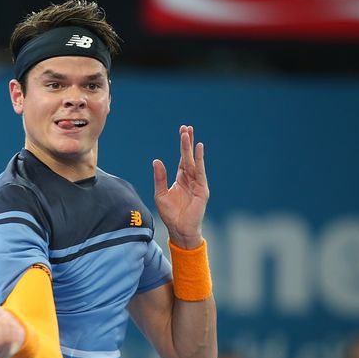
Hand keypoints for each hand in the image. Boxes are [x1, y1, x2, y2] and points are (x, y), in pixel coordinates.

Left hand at [153, 125, 208, 249]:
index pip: (182, 159)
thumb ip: (160, 178)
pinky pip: (200, 172)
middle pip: (188, 157)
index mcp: (181, 179)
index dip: (182, 146)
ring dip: (191, 147)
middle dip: (187, 142)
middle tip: (186, 127)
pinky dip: (199, 160)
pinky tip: (198, 149)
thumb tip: (156, 161)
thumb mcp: (160, 194)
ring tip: (189, 133)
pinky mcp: (202, 189)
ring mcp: (197, 183)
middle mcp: (190, 179)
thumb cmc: (170, 214)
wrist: (180, 229)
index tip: (182, 132)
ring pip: (194, 161)